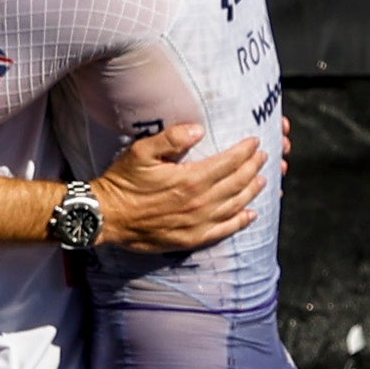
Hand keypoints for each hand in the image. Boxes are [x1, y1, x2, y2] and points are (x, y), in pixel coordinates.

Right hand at [91, 118, 274, 255]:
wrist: (106, 216)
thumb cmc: (122, 182)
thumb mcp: (142, 152)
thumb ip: (172, 138)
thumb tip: (199, 129)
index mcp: (190, 179)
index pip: (229, 163)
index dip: (245, 152)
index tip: (255, 143)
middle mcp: (199, 202)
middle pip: (237, 183)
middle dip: (253, 168)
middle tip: (263, 157)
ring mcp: (198, 223)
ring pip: (235, 206)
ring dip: (252, 192)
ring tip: (263, 180)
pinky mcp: (192, 239)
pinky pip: (224, 230)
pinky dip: (241, 222)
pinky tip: (251, 214)